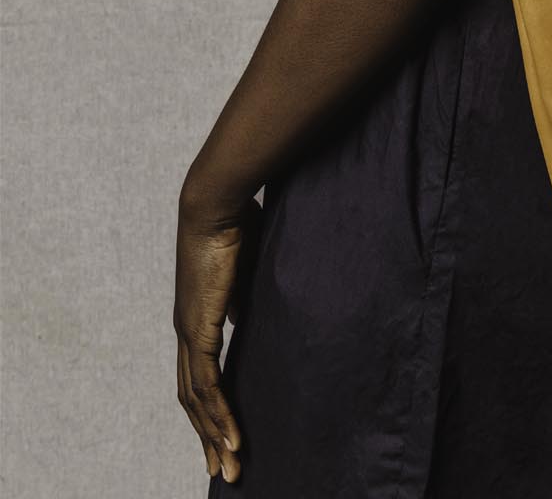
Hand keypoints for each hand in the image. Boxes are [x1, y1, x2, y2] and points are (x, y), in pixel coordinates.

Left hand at [173, 185, 262, 483]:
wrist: (214, 203)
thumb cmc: (233, 223)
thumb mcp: (243, 268)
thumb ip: (239, 296)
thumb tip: (241, 314)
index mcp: (195, 317)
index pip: (198, 376)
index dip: (209, 408)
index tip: (224, 433)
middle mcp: (186, 331)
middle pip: (192, 399)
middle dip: (208, 436)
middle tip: (223, 468)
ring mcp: (188, 333)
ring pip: (197, 401)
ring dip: (214, 435)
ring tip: (231, 465)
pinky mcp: (198, 329)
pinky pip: (207, 385)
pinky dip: (219, 415)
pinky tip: (232, 437)